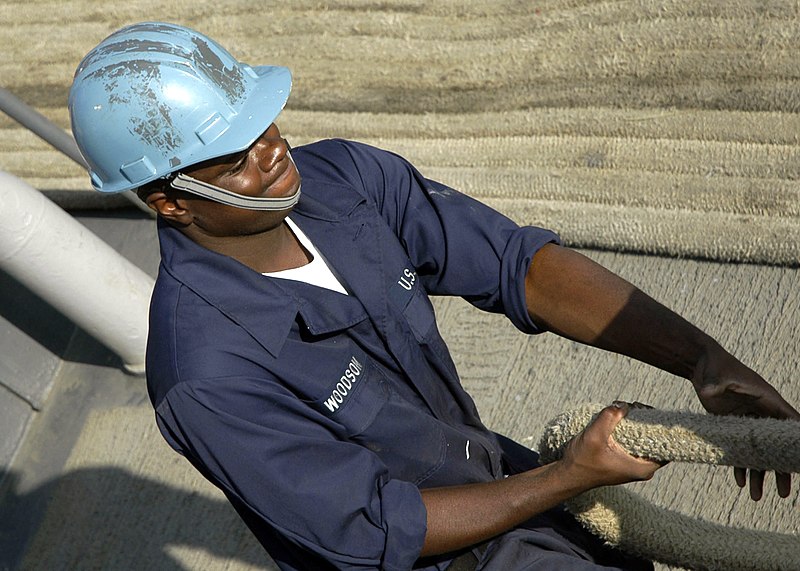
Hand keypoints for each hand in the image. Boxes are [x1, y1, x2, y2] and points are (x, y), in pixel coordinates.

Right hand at [561, 402, 661, 488]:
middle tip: (633, 408)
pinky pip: (634, 445)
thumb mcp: (595, 436)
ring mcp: (631, 467)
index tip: (647, 412)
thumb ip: (610, 417)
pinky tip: (618, 423)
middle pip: (654, 441)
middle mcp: (640, 470)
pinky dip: (629, 433)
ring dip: (636, 427)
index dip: (660, 427)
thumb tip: (623, 405)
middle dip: (646, 423)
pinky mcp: (622, 463)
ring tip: (624, 412)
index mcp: (642, 468)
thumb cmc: (582, 461)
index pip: (666, 446)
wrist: (568, 476)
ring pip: (643, 442)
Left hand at [692, 347, 799, 499]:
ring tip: (756, 497)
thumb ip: (714, 385)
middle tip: (784, 493)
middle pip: (776, 447)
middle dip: (781, 471)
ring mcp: (748, 421)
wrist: (701, 363)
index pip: (792, 424)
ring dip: (758, 475)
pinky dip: (740, 466)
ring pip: (757, 453)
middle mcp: (762, 413)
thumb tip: (707, 391)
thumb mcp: (716, 375)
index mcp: (768, 400)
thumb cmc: (714, 365)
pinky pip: (739, 450)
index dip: (798, 444)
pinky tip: (740, 482)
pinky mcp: (733, 426)